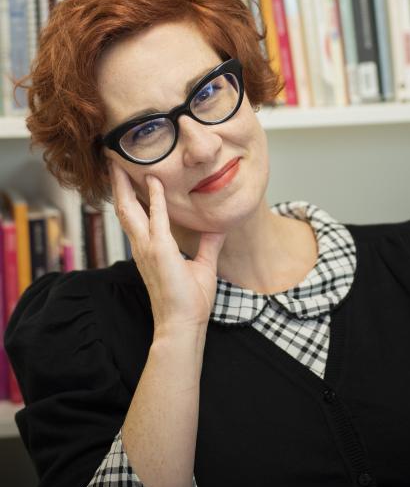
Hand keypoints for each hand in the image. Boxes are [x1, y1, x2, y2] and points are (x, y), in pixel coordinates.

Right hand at [109, 161, 224, 334]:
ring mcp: (147, 248)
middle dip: (118, 183)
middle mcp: (142, 246)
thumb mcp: (202, 266)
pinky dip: (156, 199)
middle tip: (114, 160)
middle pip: (124, 207)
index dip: (132, 193)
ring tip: (120, 163)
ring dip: (125, 185)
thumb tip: (217, 228)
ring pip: (130, 209)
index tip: (131, 174)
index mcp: (149, 249)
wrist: (183, 325)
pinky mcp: (159, 252)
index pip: (137, 214)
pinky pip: (157, 219)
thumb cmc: (190, 302)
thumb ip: (208, 244)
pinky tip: (157, 181)